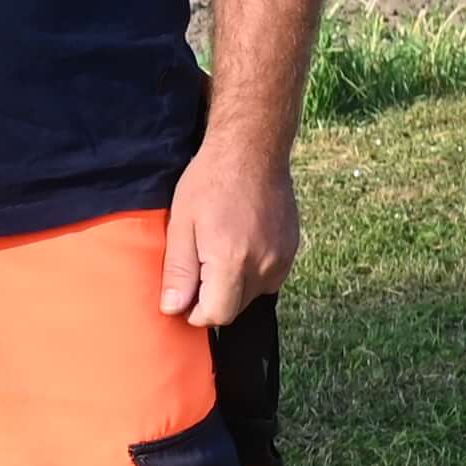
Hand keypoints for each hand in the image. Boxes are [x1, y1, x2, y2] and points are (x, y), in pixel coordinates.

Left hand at [154, 134, 297, 327]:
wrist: (252, 149)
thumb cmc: (211, 180)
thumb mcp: (181, 224)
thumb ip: (179, 271)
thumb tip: (174, 309)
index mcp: (232, 261)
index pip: (217, 315)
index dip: (196, 312)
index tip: (185, 294)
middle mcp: (263, 265)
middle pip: (236, 308)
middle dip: (214, 297)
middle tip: (199, 262)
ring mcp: (282, 258)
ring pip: (253, 295)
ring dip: (234, 285)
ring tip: (220, 248)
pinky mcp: (292, 250)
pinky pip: (269, 278)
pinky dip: (252, 271)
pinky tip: (240, 243)